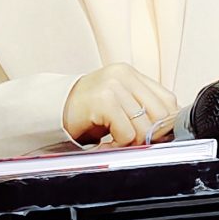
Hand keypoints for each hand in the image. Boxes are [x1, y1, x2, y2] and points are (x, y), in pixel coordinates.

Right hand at [63, 63, 178, 146]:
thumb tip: (168, 130)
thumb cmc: (85, 112)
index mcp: (131, 74)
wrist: (50, 111)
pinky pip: (126, 133)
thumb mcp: (118, 104)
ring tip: (114, 143)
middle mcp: (123, 75)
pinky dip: (118, 146)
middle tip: (130, 143)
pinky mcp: (103, 100)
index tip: (151, 137)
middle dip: (149, 136)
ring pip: (144, 127)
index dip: (164, 124)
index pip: (168, 100)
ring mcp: (113, 86)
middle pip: (161, 114)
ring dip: (131, 144)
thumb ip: (141, 109)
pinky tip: (105, 144)